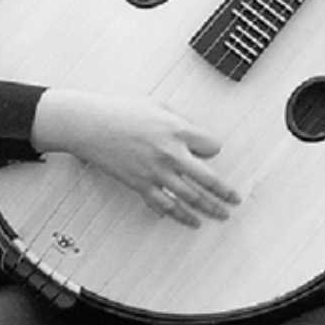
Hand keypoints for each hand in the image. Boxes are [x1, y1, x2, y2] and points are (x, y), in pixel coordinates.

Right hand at [32, 90, 240, 227]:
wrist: (90, 125)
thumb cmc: (121, 110)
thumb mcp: (157, 105)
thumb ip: (179, 120)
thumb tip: (191, 132)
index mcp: (178, 130)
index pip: (212, 147)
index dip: (213, 150)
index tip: (211, 152)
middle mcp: (170, 153)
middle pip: (207, 179)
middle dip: (224, 192)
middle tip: (234, 200)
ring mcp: (155, 172)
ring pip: (189, 197)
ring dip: (208, 209)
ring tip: (220, 215)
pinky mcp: (140, 184)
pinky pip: (163, 205)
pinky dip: (178, 215)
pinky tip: (189, 220)